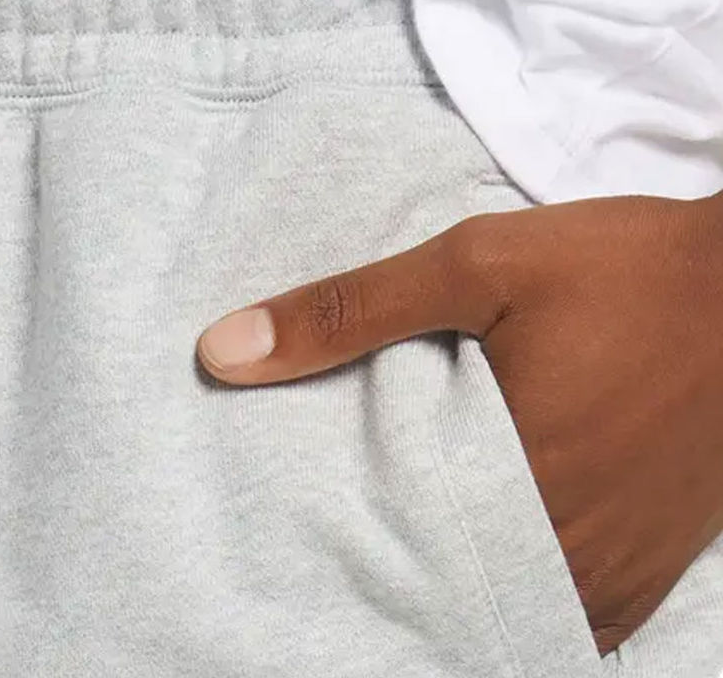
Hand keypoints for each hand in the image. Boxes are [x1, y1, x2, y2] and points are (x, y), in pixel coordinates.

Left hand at [195, 191, 722, 654]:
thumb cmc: (622, 271)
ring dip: (449, 566)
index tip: (293, 511)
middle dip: (385, 552)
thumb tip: (221, 352)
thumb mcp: (475, 266)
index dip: (328, 531)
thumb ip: (350, 311)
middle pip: (436, 582)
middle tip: (340, 511)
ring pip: (499, 600)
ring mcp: (615, 571)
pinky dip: (513, 573)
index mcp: (512, 484)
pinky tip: (485, 525)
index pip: (378, 549)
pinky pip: (563, 605)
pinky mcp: (650, 566)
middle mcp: (567, 551)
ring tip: (407, 516)